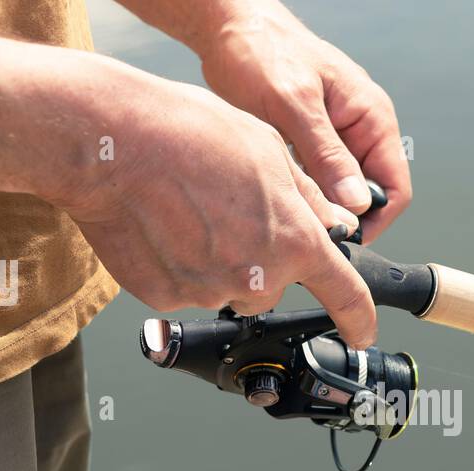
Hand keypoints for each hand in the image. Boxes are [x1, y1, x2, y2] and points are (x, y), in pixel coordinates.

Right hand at [57, 71, 377, 347]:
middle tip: (231, 210)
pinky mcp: (167, 297)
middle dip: (264, 257)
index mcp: (295, 241)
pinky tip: (166, 226)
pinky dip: (182, 265)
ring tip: (192, 210)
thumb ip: (310, 198)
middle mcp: (258, 276)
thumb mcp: (271, 149)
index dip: (358, 318)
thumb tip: (336, 225)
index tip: (362, 332)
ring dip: (222, 261)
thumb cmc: (188, 134)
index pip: (343, 293)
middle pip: (275, 285)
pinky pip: (188, 288)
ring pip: (230, 287)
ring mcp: (210, 292)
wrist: (112, 145)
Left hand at [192, 0, 411, 243]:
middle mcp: (360, 131)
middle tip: (306, 229)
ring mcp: (335, 139)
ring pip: (339, 192)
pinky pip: (316, 181)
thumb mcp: (295, 106)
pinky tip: (278, 194)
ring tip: (288, 211)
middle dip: (343, 216)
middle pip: (368, 196)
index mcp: (371, 119)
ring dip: (319, 207)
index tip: (342, 236)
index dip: (375, 219)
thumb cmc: (263, 52)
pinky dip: (302, 192)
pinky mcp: (309, 144)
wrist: (229, 27)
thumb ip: (327, 155)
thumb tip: (356, 203)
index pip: (395, 188)